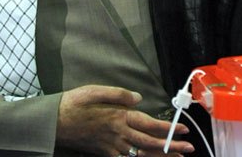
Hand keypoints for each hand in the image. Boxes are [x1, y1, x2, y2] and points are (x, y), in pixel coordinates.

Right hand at [56, 85, 192, 155]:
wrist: (52, 123)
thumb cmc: (74, 103)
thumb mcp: (95, 91)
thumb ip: (119, 94)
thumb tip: (139, 99)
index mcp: (119, 117)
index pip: (150, 125)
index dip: (168, 129)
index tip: (183, 130)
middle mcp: (118, 134)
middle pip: (149, 143)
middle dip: (171, 147)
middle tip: (188, 148)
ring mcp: (111, 146)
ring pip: (140, 155)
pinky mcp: (103, 152)